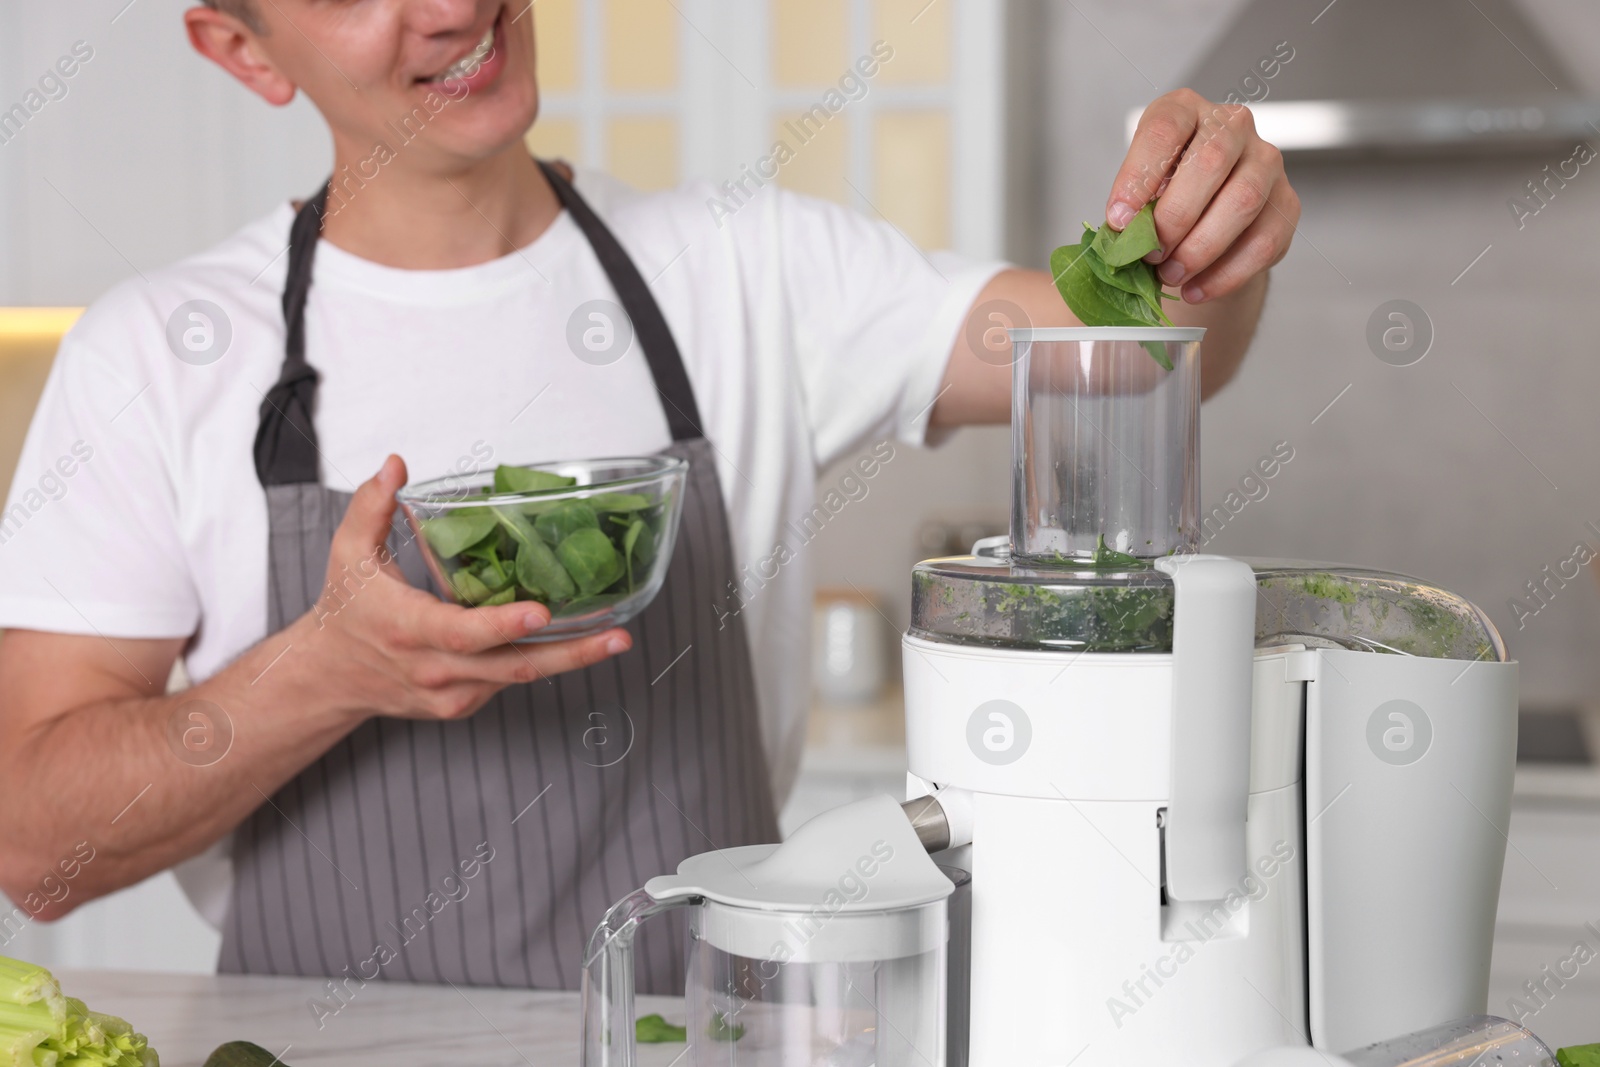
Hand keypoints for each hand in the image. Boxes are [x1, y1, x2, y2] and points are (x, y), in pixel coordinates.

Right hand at [296, 455, 631, 721]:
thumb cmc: (345, 611)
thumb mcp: (347, 553)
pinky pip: (509, 682)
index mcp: (408, 629)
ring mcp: (452, 692)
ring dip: (570, 659)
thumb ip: (371, 506)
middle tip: (617, 635)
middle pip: (512, 666)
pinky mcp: (463, 704)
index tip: (542, 612)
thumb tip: (396, 465)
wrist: (328, 677)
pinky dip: (542, 661)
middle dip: (570, 653)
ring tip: (616, 637)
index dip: (504, 625)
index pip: (463, 633)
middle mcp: (435, 668)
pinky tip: (578, 640)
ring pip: (518, 679)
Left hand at [1108, 88, 1299, 303]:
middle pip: (1210, 161)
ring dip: (1200, 247)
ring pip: (1243, 200)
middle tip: (1149, 255)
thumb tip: (1122, 241)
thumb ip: (1132, 208)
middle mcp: (1232, 124)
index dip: (1139, 176)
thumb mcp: (1139, 191)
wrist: (1205, 219)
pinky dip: (1225, 273)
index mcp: (1185, 109)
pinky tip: (1196, 290)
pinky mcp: (1287, 203)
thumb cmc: (1163, 196)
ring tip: (1169, 276)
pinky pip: (1263, 240)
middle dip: (1174, 217)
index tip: (1118, 220)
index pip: (1165, 129)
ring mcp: (1266, 160)